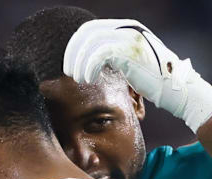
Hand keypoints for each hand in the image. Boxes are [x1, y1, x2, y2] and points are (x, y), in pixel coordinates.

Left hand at [64, 19, 211, 132]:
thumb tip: (86, 61)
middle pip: (86, 33)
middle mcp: (125, 29)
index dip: (74, 45)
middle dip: (72, 54)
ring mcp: (128, 38)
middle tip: (68, 72)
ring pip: (91, 43)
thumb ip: (110, 55)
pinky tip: (88, 79)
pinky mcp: (129, 51)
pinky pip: (100, 54)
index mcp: (123, 28)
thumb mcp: (126, 61)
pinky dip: (89, 67)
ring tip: (78, 79)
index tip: (68, 64)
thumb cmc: (148, 78)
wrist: (172, 87)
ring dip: (79, 63)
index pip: (89, 29)